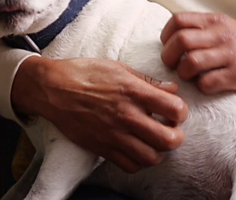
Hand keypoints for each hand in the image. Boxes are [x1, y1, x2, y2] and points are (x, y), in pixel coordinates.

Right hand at [11, 56, 187, 172]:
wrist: (53, 89)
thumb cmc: (85, 73)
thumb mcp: (120, 68)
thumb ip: (148, 81)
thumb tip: (172, 89)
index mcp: (134, 92)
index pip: (175, 109)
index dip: (181, 111)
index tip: (176, 110)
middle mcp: (127, 116)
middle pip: (169, 139)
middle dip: (176, 136)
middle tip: (171, 129)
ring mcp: (115, 135)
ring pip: (152, 157)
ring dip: (158, 151)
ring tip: (154, 142)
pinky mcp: (102, 148)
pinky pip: (130, 166)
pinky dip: (138, 162)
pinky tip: (137, 149)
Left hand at [160, 12, 235, 93]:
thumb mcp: (226, 26)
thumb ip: (202, 29)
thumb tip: (173, 38)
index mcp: (215, 21)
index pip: (178, 20)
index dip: (167, 35)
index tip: (169, 47)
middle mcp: (221, 35)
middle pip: (180, 41)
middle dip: (169, 57)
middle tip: (173, 66)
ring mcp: (229, 55)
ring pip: (191, 62)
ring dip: (184, 74)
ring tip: (190, 77)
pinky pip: (208, 83)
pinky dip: (201, 87)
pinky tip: (207, 85)